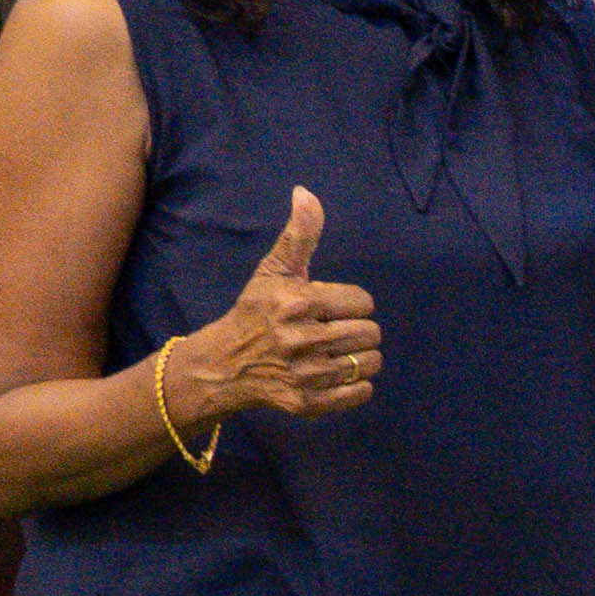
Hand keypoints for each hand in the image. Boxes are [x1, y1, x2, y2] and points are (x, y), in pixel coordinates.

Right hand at [178, 186, 377, 419]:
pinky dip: (357, 386)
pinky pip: (362, 393)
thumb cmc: (256, 312)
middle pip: (370, 333)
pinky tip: (335, 374)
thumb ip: (299, 234)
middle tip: (331, 331)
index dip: (350, 302)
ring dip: (360, 357)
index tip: (326, 307)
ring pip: (370, 362)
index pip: (363, 301)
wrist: (223, 365)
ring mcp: (306, 375)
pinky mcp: (308, 403)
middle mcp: (303, 340)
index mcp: (298, 303)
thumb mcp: (274, 270)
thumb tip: (305, 192)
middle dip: (356, 329)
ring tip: (334, 352)